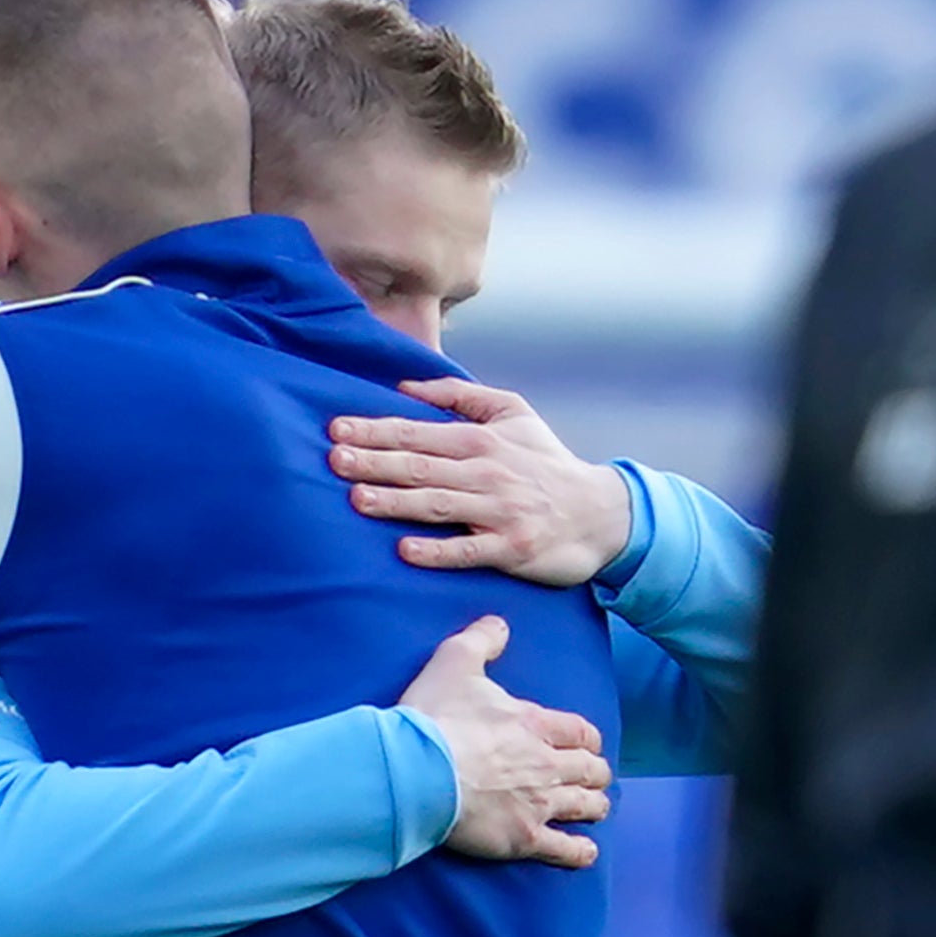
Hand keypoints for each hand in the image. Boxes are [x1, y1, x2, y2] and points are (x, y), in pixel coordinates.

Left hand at [328, 378, 632, 586]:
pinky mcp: (511, 548)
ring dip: (396, 502)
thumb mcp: (512, 413)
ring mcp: (498, 512)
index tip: (337, 429)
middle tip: (335, 459)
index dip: (376, 430)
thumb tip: (406, 385)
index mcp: (481, 440)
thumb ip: (459, 395)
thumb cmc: (544, 461)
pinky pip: (468, 551)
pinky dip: (438, 551)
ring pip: (438, 506)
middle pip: (421, 467)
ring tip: (357, 499)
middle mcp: (487, 473)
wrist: (600, 513)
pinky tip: (405, 550)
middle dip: (375, 462)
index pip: (418, 432)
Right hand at [398, 616, 611, 868]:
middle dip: (595, 771)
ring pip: (585, 806)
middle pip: (590, 769)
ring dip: (594, 805)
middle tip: (592, 775)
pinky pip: (565, 849)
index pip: (580, 731)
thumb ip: (480, 639)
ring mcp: (538, 803)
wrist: (416, 770)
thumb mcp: (454, 662)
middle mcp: (547, 764)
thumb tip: (500, 624)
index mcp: (534, 724)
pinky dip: (580, 851)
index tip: (583, 742)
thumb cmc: (434, 717)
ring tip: (595, 807)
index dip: (585, 737)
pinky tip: (586, 850)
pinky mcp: (523, 837)